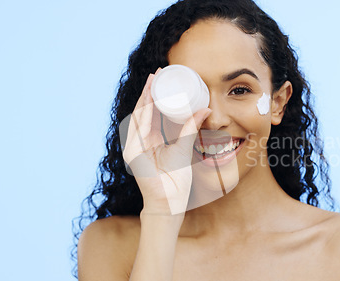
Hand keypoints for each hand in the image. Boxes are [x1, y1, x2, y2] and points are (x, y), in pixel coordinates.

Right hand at [121, 69, 211, 214]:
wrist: (170, 202)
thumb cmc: (176, 180)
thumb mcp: (185, 147)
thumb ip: (192, 128)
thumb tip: (206, 109)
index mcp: (151, 140)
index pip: (151, 112)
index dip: (156, 95)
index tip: (163, 78)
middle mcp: (141, 141)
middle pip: (143, 111)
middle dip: (149, 91)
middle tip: (158, 73)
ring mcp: (134, 147)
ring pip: (139, 117)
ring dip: (145, 99)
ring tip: (152, 82)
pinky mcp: (133, 154)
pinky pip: (139, 131)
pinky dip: (144, 117)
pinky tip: (148, 103)